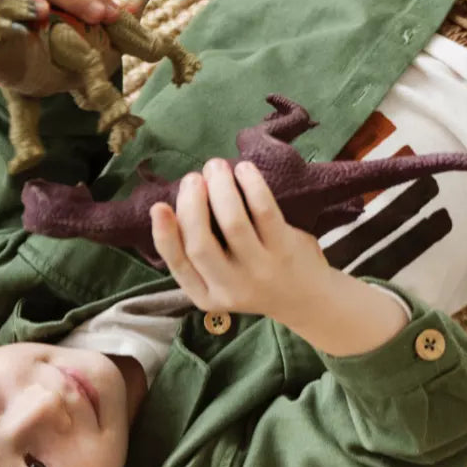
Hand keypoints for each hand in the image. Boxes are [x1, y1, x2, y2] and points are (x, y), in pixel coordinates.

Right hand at [150, 158, 333, 320]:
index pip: (178, 265)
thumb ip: (201, 253)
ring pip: (233, 224)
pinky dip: (251, 186)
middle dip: (191, 204)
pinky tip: (244, 170)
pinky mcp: (285, 251)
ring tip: (216, 166)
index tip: (158, 206)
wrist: (308, 300)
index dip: (164, 235)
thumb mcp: (222, 281)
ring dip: (220, 189)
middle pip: (201, 245)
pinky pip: (264, 212)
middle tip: (193, 178)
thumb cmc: (256, 279)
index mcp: (207, 296)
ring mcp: (261, 271)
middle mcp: (232, 288)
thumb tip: (178, 203)